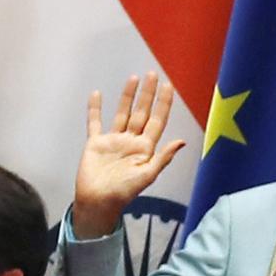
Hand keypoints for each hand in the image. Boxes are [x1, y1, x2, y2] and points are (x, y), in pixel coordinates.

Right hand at [71, 75, 184, 236]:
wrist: (98, 202)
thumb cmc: (123, 193)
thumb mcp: (147, 175)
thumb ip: (163, 157)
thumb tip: (181, 142)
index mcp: (145, 149)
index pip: (157, 121)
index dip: (163, 104)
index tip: (168, 86)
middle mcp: (131, 141)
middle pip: (142, 112)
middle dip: (148, 94)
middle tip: (153, 74)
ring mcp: (113, 141)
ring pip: (122, 113)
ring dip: (127, 96)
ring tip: (134, 78)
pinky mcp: (96, 143)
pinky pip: (95, 122)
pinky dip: (95, 109)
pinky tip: (97, 94)